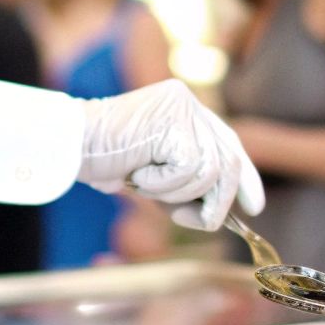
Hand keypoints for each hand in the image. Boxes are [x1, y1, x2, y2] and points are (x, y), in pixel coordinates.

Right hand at [77, 79, 264, 230]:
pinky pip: (189, 171)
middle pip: (228, 161)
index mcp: (186, 110)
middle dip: (216, 201)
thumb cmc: (103, 159)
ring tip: (145, 186)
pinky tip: (138, 175)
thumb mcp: (154, 174)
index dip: (246, 178)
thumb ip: (185, 185)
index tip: (255, 207)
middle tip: (197, 221)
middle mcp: (189, 103)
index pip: (229, 143)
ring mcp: (183, 109)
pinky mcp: (174, 123)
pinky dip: (163, 186)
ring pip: (209, 171)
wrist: (69, 143)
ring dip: (177, 195)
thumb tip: (216, 216)